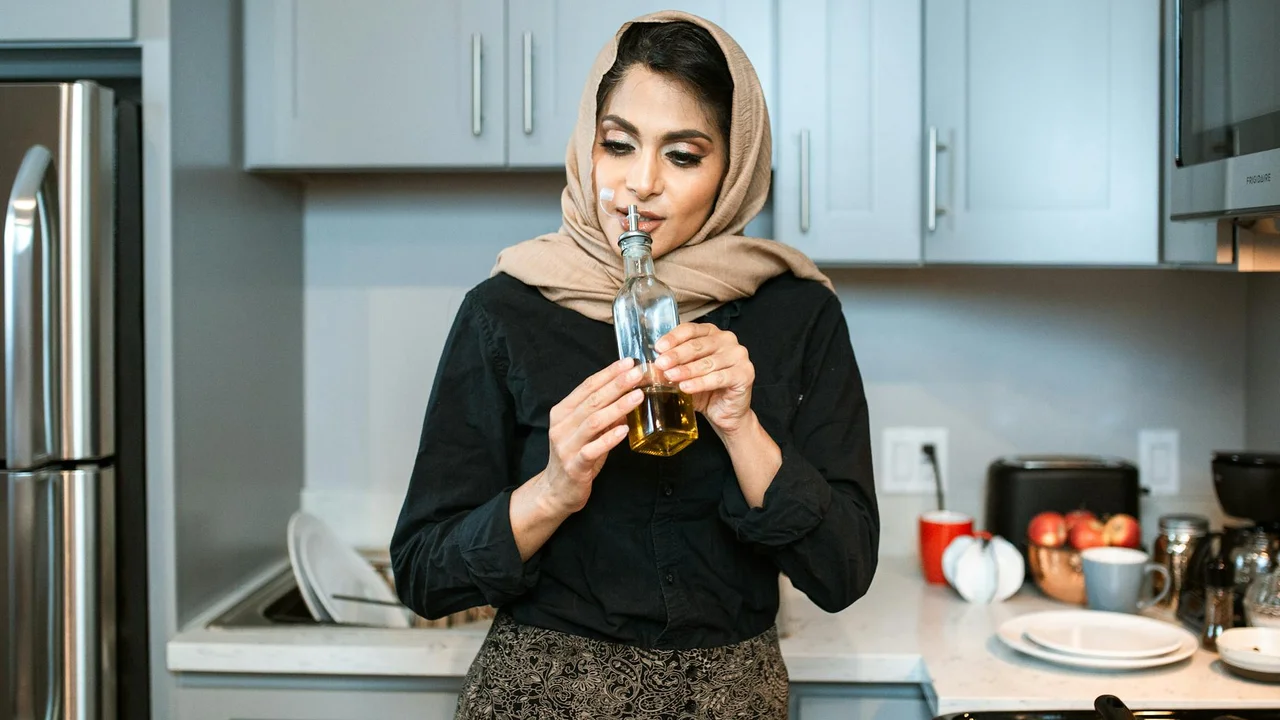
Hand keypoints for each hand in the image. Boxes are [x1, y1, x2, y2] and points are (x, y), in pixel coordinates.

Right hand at [539, 358, 644, 515]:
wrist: (555, 491)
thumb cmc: (575, 456)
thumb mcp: (588, 432)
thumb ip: (604, 414)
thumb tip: (630, 395)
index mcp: (563, 412)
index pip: (587, 386)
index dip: (609, 373)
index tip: (629, 362)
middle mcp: (561, 425)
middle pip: (591, 400)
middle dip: (616, 384)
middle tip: (638, 373)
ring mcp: (566, 445)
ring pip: (593, 421)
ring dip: (617, 407)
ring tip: (638, 396)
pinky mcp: (574, 465)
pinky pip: (592, 449)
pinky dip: (609, 438)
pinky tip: (625, 430)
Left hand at [654, 323, 755, 435]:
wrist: (725, 413)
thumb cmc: (704, 390)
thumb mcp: (684, 375)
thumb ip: (670, 367)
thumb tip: (648, 367)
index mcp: (712, 333)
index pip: (690, 329)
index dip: (673, 338)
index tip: (658, 348)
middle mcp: (727, 340)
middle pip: (697, 345)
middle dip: (676, 355)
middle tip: (660, 364)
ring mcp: (739, 355)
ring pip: (707, 362)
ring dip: (686, 370)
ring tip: (670, 377)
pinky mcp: (745, 373)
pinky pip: (718, 378)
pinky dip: (700, 383)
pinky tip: (686, 387)